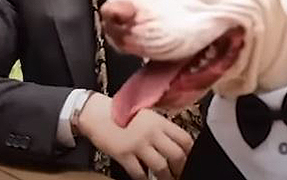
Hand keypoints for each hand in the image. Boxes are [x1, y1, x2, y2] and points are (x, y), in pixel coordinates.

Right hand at [76, 93, 192, 179]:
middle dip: (180, 168)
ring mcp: (138, 144)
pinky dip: (144, 179)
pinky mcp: (123, 155)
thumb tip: (174, 142)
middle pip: (176, 155)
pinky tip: (146, 179)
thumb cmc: (121, 113)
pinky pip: (139, 173)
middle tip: (180, 173)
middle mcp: (152, 133)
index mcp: (159, 121)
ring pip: (161, 167)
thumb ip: (161, 127)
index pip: (184, 138)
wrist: (96, 113)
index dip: (189, 152)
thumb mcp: (147, 115)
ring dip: (166, 177)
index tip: (188, 158)